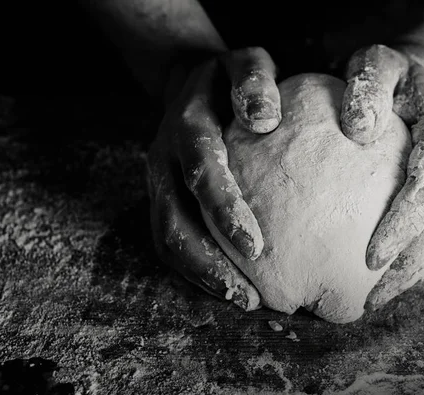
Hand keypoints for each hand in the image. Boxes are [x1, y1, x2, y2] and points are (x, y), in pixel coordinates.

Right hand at [146, 47, 280, 310]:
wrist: (187, 80)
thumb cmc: (230, 78)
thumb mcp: (245, 62)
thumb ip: (254, 80)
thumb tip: (265, 119)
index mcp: (185, 125)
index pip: (201, 171)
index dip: (223, 210)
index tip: (257, 247)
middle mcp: (164, 158)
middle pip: (173, 220)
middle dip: (208, 262)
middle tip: (250, 298)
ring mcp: (159, 182)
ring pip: (167, 238)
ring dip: (201, 276)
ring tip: (244, 302)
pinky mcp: (164, 198)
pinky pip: (172, 239)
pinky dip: (198, 269)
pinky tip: (233, 286)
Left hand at [340, 44, 423, 309]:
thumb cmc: (394, 74)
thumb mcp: (376, 62)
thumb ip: (368, 86)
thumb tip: (358, 130)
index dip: (406, 223)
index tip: (372, 256)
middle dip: (409, 264)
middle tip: (369, 296)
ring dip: (414, 274)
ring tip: (375, 300)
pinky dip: (419, 265)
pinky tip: (387, 281)